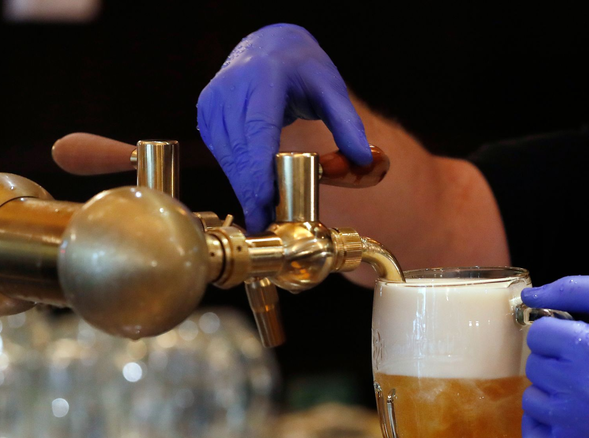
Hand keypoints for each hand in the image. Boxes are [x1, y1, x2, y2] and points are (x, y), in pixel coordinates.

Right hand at [197, 24, 371, 231]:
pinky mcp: (207, 110)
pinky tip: (251, 191)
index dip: (258, 170)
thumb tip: (363, 160)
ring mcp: (215, 98)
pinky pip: (221, 151)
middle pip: (239, 149)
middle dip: (251, 190)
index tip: (264, 202)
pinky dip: (236, 173)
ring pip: (226, 154)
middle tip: (265, 223)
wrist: (269, 45)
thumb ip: (348, 125)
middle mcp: (232, 86)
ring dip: (242, 186)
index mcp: (264, 77)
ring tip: (261, 215)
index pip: (258, 130)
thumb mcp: (332, 90)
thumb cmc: (303, 68)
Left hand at [520, 276, 588, 437]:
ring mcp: (583, 423)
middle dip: (553, 358)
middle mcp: (588, 388)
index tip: (577, 334)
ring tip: (579, 383)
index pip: (539, 333)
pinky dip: (543, 421)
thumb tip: (527, 298)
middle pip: (533, 365)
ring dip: (549, 388)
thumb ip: (571, 288)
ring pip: (531, 398)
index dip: (555, 329)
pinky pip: (533, 434)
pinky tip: (566, 409)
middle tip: (582, 359)